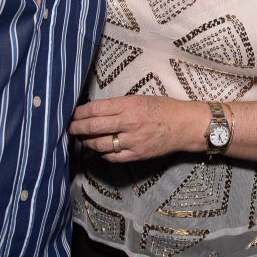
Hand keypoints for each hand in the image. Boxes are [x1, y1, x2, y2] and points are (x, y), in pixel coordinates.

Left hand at [69, 95, 205, 160]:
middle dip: (77, 128)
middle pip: (93, 127)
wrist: (185, 125)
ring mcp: (133, 141)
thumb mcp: (140, 99)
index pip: (96, 109)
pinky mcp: (137, 154)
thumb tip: (95, 112)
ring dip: (88, 142)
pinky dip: (103, 154)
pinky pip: (113, 157)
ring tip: (84, 139)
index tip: (73, 114)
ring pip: (100, 145)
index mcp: (129, 105)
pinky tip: (101, 149)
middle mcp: (129, 123)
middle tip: (70, 128)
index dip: (80, 113)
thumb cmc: (164, 109)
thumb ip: (118, 106)